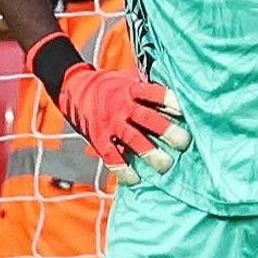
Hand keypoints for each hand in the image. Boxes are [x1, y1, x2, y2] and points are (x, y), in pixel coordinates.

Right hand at [57, 64, 190, 185]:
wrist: (74, 90)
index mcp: (133, 89)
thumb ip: (149, 84)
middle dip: (166, 130)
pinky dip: (122, 169)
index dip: (170, 101)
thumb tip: (179, 86)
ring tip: (165, 165)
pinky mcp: (99, 138)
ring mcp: (111, 123)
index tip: (184, 111)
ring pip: (133, 139)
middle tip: (183, 142)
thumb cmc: (111, 86)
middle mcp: (123, 106)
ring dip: (150, 153)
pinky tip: (134, 178)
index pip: (154, 93)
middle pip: (147, 118)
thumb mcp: (129, 78)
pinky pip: (111, 156)